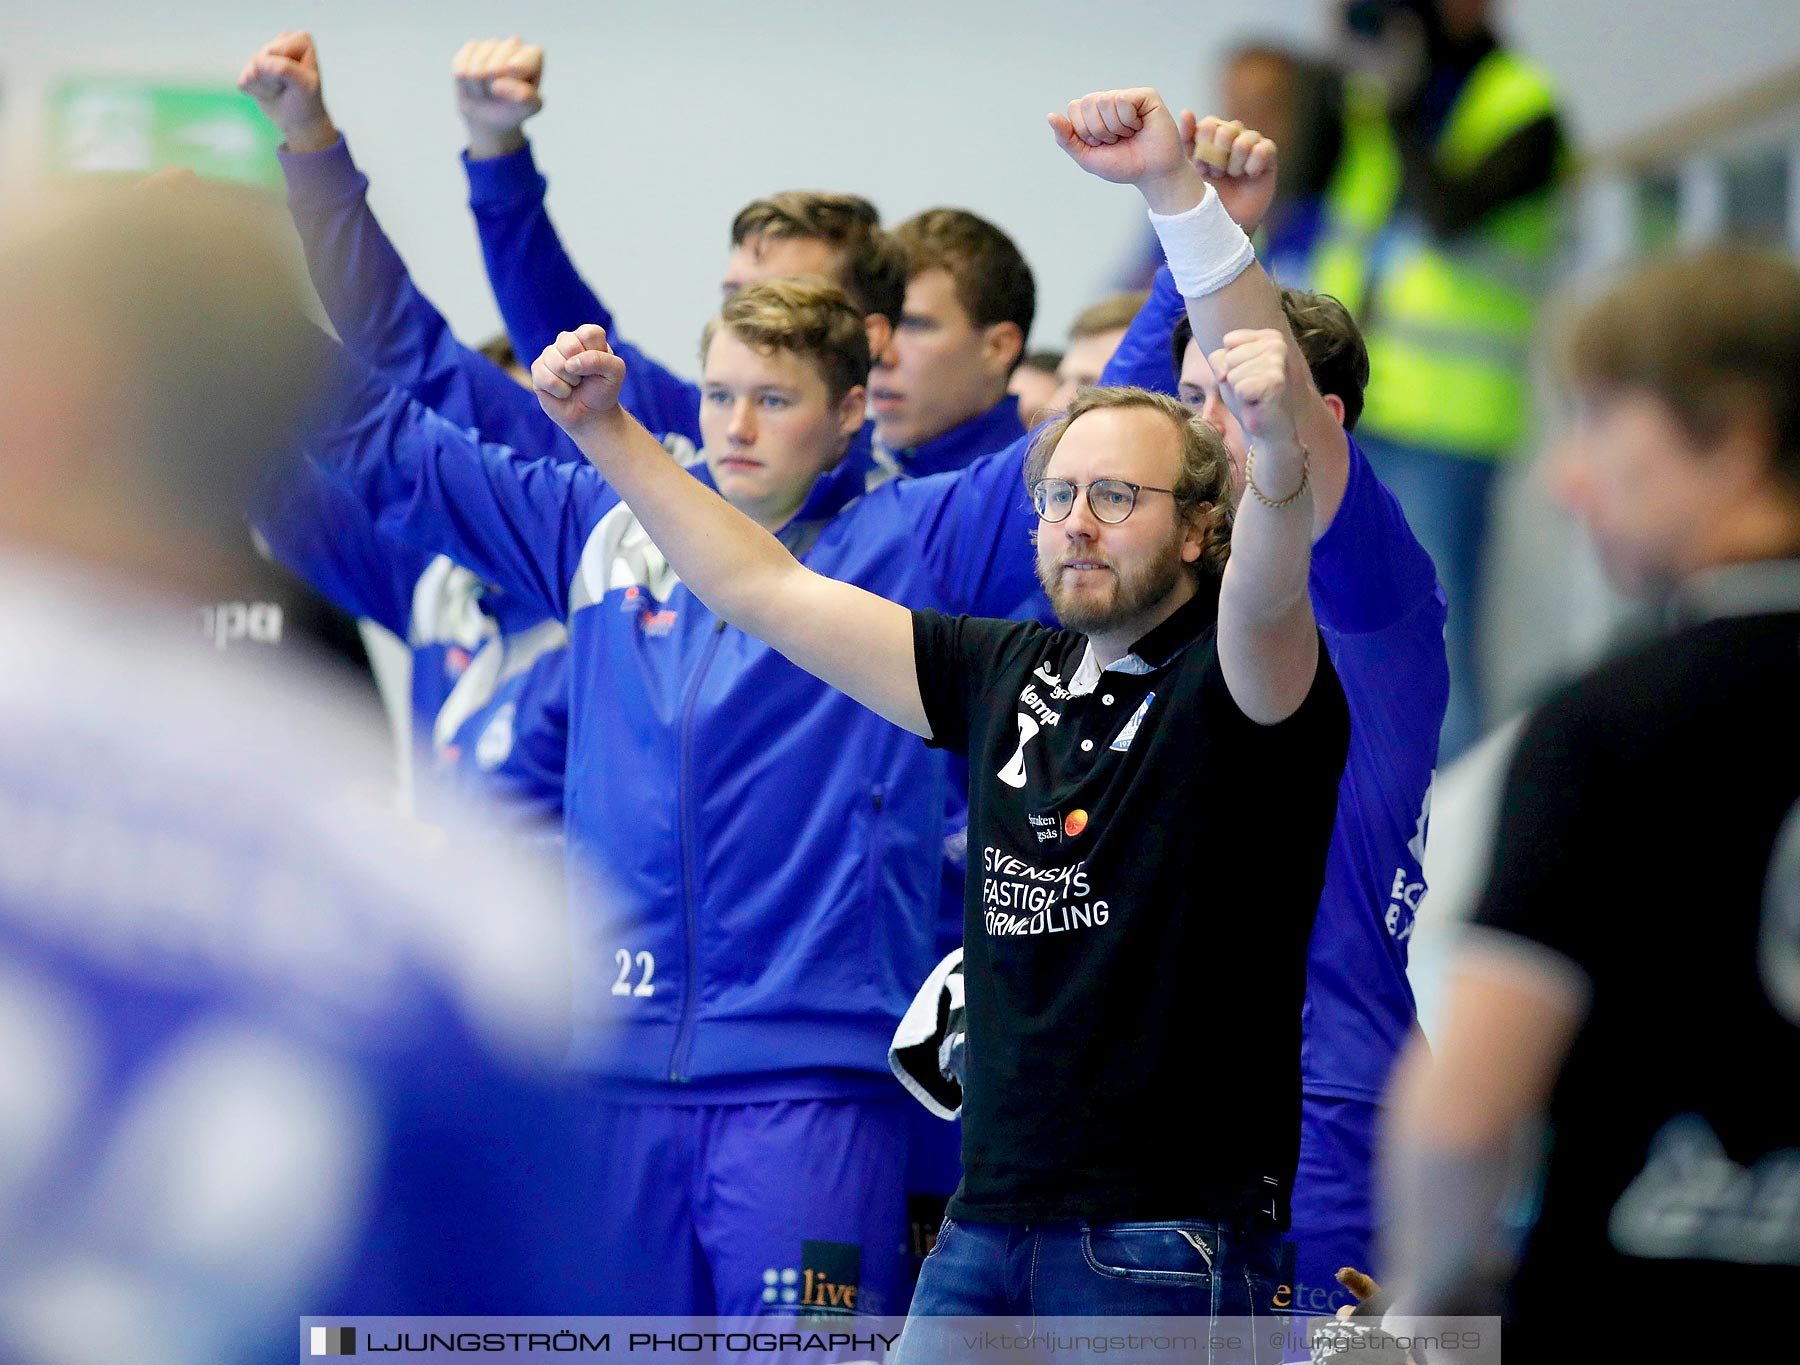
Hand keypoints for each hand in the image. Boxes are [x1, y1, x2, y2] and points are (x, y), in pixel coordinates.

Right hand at [238, 31, 336, 153]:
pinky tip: (269, 93)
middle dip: (274, 79)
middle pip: (262, 59)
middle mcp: (281, 42)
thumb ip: (284, 68)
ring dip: (265, 87)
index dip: (285, 71)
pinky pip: (244, 80)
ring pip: (251, 70)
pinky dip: (255, 92)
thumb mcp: (304, 86)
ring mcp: (265, 55)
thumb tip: (256, 61)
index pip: (276, 52)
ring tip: (280, 90)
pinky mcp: (251, 68)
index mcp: (301, 40)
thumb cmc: (306, 101)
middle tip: (288, 88)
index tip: (299, 81)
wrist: (300, 121)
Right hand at [454, 36, 543, 158]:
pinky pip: (461, 67)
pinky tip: (475, 83)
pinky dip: (465, 83)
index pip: (518, 65)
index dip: (510, 83)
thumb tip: (498, 84)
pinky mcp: (471, 48)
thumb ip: (525, 98)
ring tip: (488, 91)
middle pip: (493, 69)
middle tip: (501, 95)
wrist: (493, 116)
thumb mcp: (529, 108)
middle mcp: (513, 44)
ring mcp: (491, 45)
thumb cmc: (515, 109)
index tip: (516, 93)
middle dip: (493, 90)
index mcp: (533, 55)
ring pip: (476, 69)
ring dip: (479, 89)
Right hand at [533, 324, 627, 434]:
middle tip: (584, 377)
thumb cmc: (603, 389)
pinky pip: (546, 379)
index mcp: (586, 336)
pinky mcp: (537, 370)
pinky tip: (563, 392)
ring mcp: (549, 354)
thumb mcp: (615, 372)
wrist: (592, 414)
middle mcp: (566, 340)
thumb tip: (570, 364)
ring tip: (574, 384)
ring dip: (571, 382)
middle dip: (581, 369)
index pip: (589, 333)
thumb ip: (600, 360)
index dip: (595, 354)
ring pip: (557, 364)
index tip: (599, 367)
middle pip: (569, 345)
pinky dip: (560, 391)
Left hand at [1047, 87, 1207, 214]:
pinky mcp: (1145, 96)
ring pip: (1104, 101)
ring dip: (1114, 128)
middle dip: (1098, 130)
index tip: (1101, 144)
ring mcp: (1127, 96)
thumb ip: (1066, 138)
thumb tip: (1050, 116)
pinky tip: (1139, 127)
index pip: (1074, 107)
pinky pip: (1122, 100)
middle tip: (1116, 140)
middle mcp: (1109, 100)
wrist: (1151, 174)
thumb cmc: (1123, 165)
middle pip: (1087, 103)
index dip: (1084, 131)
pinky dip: (1127, 121)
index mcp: (1094, 112)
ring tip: (1128, 134)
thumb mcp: (1087, 157)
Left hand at [1184, 115, 1278, 234]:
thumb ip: (1186, 140)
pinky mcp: (1269, 157)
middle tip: (1216, 174)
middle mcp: (1232, 137)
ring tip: (1231, 176)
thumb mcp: (1189, 168)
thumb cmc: (1203, 197)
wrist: (1221, 223)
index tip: (1199, 166)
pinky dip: (1254, 163)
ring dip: (1234, 162)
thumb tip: (1186, 112)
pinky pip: (1264, 147)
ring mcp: (1251, 145)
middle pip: (1226, 129)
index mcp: (1212, 138)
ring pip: (1245, 139)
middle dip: (1218, 155)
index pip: (1210, 124)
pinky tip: (1249, 175)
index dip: (1204, 143)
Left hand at [1209, 328, 1301, 451]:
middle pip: (1230, 357)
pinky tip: (1258, 404)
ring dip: (1238, 391)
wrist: (1268, 426)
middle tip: (1251, 389)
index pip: (1229, 340)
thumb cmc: (1248, 395)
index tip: (1248, 375)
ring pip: (1233, 373)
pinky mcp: (1276, 382)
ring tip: (1255, 396)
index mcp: (1270, 336)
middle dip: (1233, 378)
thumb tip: (1224, 373)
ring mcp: (1278, 362)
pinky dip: (1244, 401)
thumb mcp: (1227, 369)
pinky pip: (1239, 388)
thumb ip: (1218, 358)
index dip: (1229, 364)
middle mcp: (1278, 344)